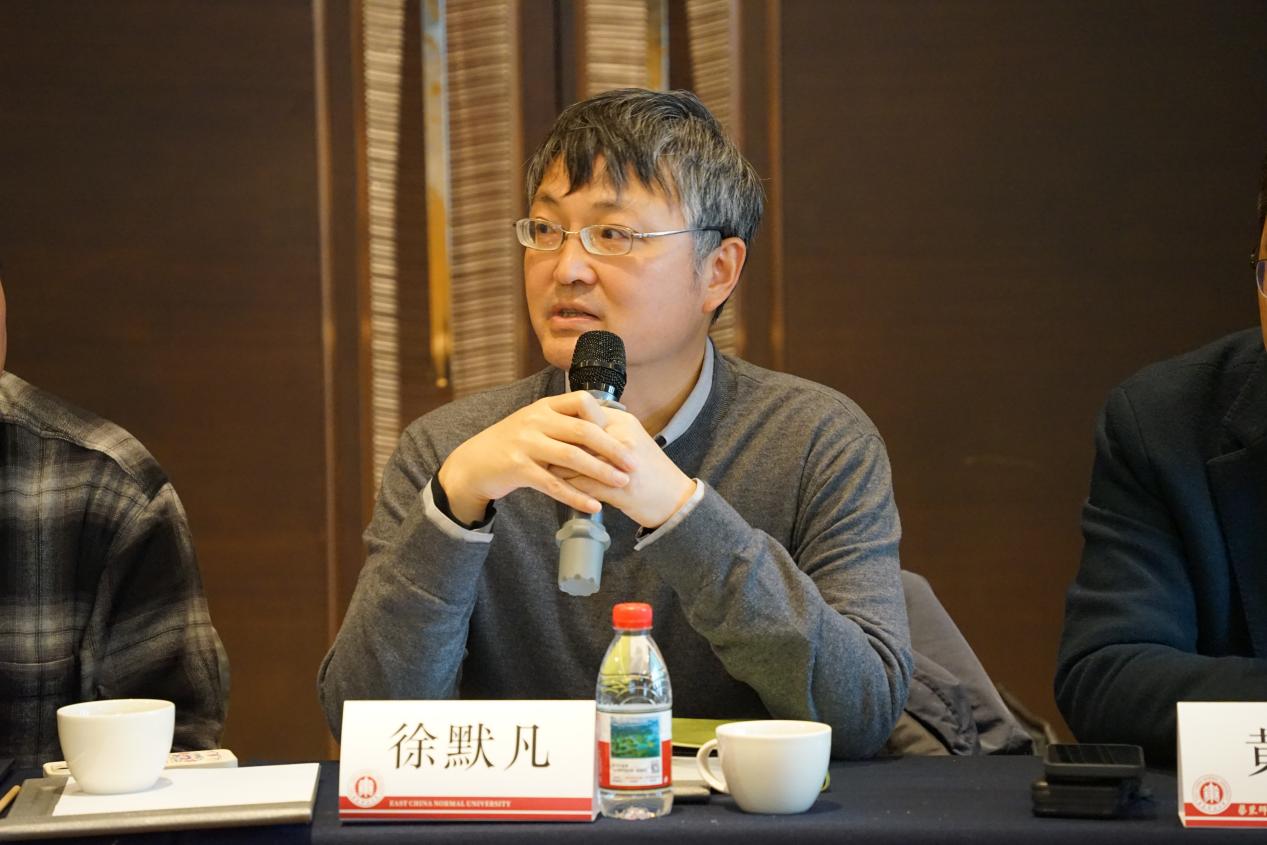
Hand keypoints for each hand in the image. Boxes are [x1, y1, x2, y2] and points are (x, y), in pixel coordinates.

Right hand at [437, 392, 635, 524]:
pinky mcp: (518, 468)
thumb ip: (565, 424)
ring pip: (572, 458)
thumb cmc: (513, 444)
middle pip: (584, 431)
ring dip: (601, 472)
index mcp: (545, 406)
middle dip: (613, 448)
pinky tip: (594, 506)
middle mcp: (536, 420)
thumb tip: (605, 430)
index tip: (626, 436)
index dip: (606, 418)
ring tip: (622, 483)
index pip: (583, 401)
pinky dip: (577, 496)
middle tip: (634, 463)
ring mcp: (525, 443)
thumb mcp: (537, 424)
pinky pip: (554, 484)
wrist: (474, 463)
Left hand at [553, 408, 695, 528]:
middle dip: (555, 443)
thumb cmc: (650, 469)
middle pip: (575, 435)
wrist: (675, 499)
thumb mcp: (630, 439)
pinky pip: (581, 485)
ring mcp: (619, 464)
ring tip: (545, 468)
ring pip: (574, 460)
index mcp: (623, 422)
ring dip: (557, 467)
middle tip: (541, 449)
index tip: (551, 429)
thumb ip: (604, 430)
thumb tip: (572, 423)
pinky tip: (558, 488)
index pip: (584, 409)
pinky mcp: (617, 490)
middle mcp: (621, 438)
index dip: (564, 420)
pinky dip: (567, 487)